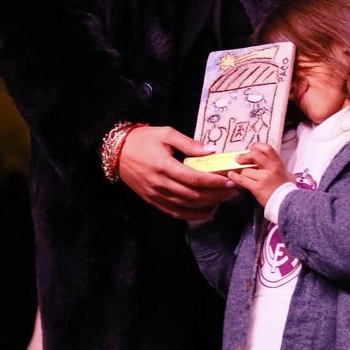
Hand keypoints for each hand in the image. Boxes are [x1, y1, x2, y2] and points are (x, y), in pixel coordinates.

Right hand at [117, 125, 236, 220]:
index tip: (230, 181)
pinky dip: (192, 215)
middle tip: (233, 191)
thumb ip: (189, 143)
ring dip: (208, 206)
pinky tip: (207, 213)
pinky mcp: (152, 201)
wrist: (116, 152)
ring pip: (186, 207)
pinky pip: (174, 212)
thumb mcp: (166, 133)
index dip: (214, 182)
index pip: (195, 179)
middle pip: (193, 195)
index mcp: (164, 166)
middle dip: (217, 195)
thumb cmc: (142, 139)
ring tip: (224, 200)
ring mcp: (155, 195)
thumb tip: (211, 151)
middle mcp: (160, 184)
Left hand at [226, 142, 293, 207]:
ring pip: (246, 170)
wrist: (286, 203)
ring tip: (236, 172)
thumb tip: (271, 162)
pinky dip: (235, 177)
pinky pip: (242, 180)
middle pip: (255, 155)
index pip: (267, 149)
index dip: (257, 146)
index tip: (251, 147)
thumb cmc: (287, 189)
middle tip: (238, 158)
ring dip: (241, 172)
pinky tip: (231, 175)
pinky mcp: (257, 188)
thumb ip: (278, 167)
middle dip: (245, 156)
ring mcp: (264, 178)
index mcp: (278, 164)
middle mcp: (271, 169)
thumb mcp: (287, 174)